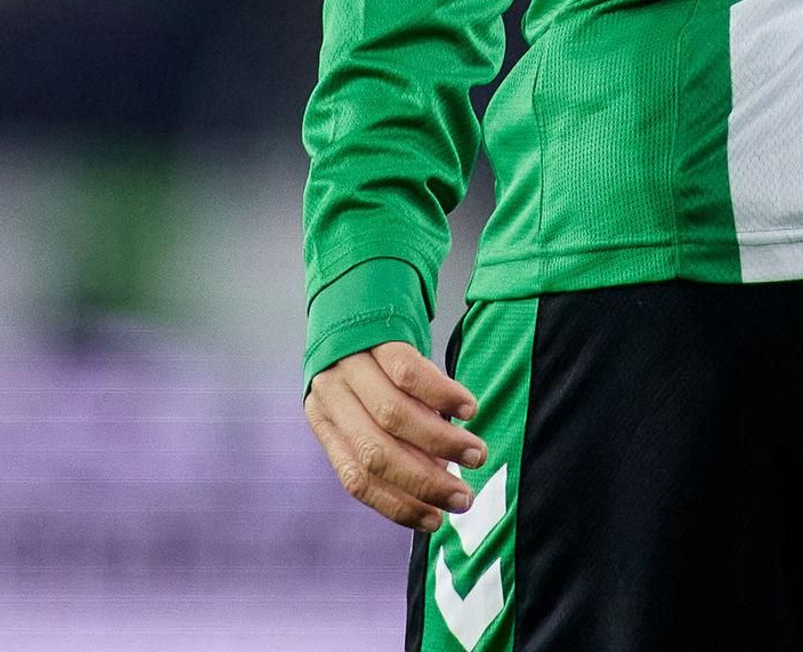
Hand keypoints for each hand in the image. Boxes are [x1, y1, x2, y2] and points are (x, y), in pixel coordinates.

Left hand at [306, 339, 488, 532]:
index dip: (396, 505)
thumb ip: (392, 438)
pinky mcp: (379, 334)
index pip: (356, 478)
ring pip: (395, 417)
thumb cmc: (368, 354)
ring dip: (442, 443)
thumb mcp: (364, 399)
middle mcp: (332, 394)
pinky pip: (411, 372)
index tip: (435, 522)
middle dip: (425, 483)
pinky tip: (469, 408)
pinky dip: (444, 395)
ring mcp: (352, 362)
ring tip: (477, 453)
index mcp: (325, 419)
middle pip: (377, 452)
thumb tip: (437, 479)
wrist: (357, 281)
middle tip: (465, 498)